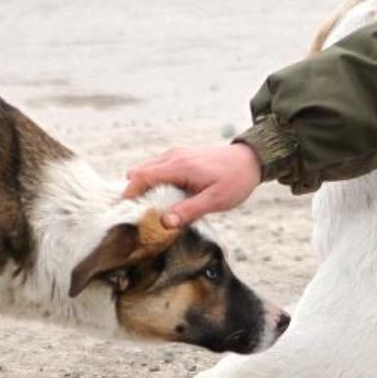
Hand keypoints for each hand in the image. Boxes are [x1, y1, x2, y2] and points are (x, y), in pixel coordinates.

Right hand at [122, 143, 263, 227]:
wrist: (251, 159)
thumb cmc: (235, 179)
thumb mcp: (215, 200)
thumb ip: (189, 211)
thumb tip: (165, 223)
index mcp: (179, 166)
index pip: (142, 176)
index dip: (130, 193)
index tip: (126, 211)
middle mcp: (173, 157)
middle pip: (139, 172)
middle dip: (135, 191)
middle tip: (140, 214)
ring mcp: (177, 154)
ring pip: (148, 169)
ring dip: (146, 187)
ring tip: (154, 209)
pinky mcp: (182, 157)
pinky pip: (159, 168)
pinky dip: (156, 182)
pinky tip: (167, 199)